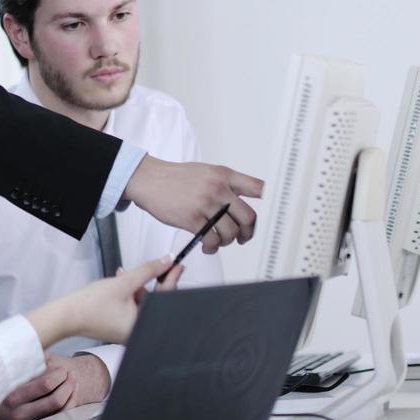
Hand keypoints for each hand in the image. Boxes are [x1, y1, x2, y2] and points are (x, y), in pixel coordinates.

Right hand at [0, 356, 74, 419]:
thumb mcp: (0, 377)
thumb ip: (18, 366)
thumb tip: (37, 350)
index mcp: (12, 395)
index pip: (44, 384)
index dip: (57, 374)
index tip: (60, 366)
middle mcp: (21, 411)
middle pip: (55, 398)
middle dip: (66, 383)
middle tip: (67, 373)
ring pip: (59, 410)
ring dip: (70, 393)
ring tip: (71, 381)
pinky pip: (58, 416)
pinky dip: (68, 404)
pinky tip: (70, 394)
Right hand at [28, 257, 175, 349]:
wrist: (68, 315)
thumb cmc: (91, 305)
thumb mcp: (124, 282)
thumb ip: (148, 270)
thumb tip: (166, 261)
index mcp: (142, 326)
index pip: (164, 299)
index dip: (171, 279)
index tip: (178, 266)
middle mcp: (137, 331)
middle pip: (154, 302)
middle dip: (152, 282)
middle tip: (161, 264)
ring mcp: (128, 330)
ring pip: (141, 303)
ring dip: (138, 286)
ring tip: (127, 274)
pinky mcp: (119, 326)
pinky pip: (131, 307)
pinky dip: (129, 294)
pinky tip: (121, 281)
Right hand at [123, 156, 262, 251]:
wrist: (149, 180)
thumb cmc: (175, 177)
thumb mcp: (204, 171)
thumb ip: (224, 183)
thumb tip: (241, 200)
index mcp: (223, 175)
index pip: (257, 187)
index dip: (268, 200)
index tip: (270, 210)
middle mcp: (218, 188)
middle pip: (249, 217)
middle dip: (248, 233)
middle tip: (243, 238)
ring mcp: (206, 204)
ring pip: (231, 232)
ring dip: (228, 242)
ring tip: (219, 241)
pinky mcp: (193, 219)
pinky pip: (212, 240)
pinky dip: (212, 247)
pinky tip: (207, 245)